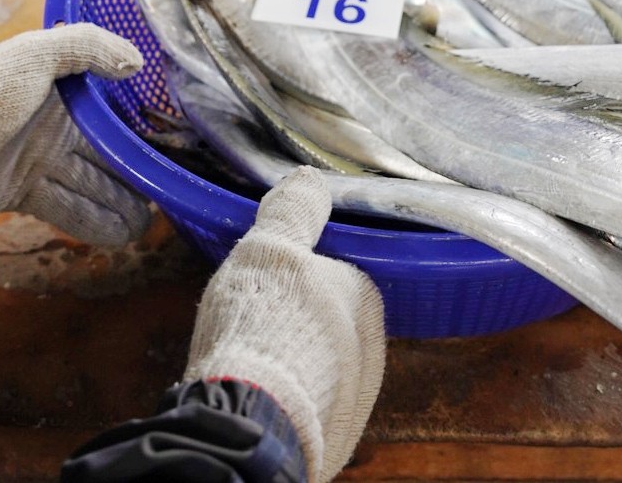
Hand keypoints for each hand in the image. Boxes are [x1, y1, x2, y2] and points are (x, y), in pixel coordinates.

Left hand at [0, 23, 151, 243]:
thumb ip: (89, 46)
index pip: (111, 115)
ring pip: (95, 186)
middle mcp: (54, 131)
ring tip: (154, 219)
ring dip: (124, 203)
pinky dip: (98, 224)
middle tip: (172, 189)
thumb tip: (137, 62)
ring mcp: (40, 165)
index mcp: (60, 95)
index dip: (140, 128)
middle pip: (107, 156)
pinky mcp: (25, 196)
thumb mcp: (36, 53)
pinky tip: (123, 234)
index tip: (172, 142)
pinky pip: (71, 211)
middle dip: (138, 174)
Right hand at [183, 167, 385, 482]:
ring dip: (291, 367)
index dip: (293, 281)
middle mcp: (372, 354)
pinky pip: (307, 410)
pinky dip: (285, 403)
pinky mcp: (333, 442)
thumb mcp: (269, 250)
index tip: (264, 288)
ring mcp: (354, 404)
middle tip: (252, 327)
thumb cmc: (263, 325)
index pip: (334, 279)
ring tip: (249, 365)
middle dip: (295, 328)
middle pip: (327, 328)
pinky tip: (256, 399)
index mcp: (365, 300)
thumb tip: (310, 177)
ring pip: (318, 372)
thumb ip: (293, 212)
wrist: (252, 418)